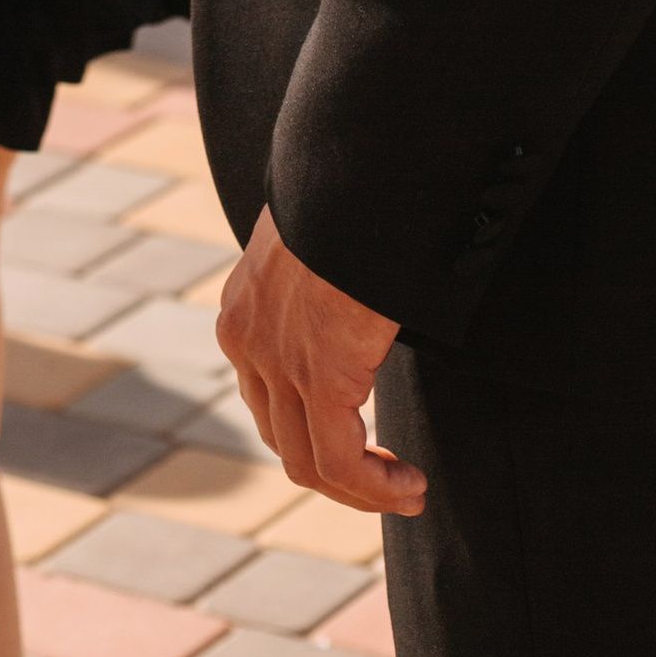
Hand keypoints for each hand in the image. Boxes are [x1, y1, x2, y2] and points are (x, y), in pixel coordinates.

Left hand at [213, 210, 422, 518]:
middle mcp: (246, 340)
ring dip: (363, 489)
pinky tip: (411, 483)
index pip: (266, 400)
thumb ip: (316, 284)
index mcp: (243, 309)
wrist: (359, 166)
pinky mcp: (319, 374)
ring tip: (408, 490)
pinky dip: (376, 487)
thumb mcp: (316, 243)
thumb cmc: (352, 193)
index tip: (363, 449)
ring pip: (309, 463)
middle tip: (391, 482)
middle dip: (340, 472)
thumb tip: (347, 306)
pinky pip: (340, 462)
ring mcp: (276, 360)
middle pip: (284, 439)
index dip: (314, 435)